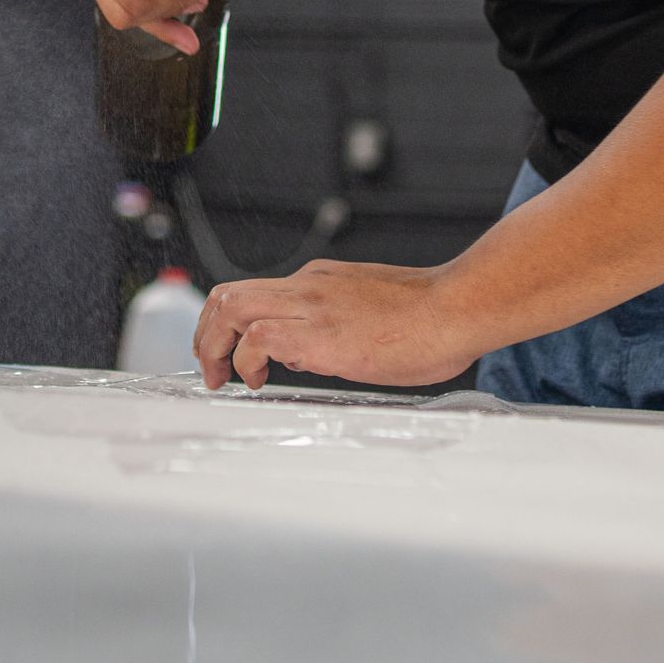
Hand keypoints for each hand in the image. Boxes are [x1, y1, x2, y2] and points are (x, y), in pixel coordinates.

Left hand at [194, 260, 480, 392]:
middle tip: (212, 369)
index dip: (229, 324)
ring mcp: (311, 305)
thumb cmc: (429, 318)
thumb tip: (307, 354)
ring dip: (214, 346)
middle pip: (228, 293)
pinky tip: (258, 380)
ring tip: (222, 377)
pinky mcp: (318, 333)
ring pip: (231, 307)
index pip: (255, 293)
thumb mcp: (369, 315)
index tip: (229, 355)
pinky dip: (245, 360)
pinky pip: (257, 337)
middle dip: (207, 333)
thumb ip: (334, 328)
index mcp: (321, 281)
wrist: (456, 308)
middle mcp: (308, 286)